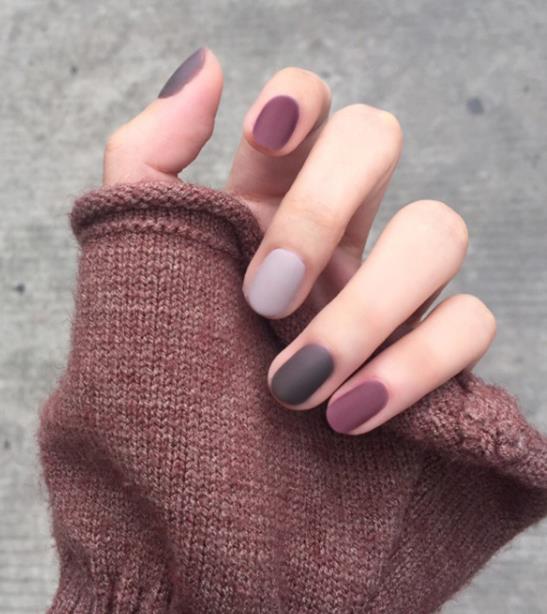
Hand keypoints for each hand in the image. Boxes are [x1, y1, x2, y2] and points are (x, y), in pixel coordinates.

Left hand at [104, 47, 495, 435]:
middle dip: (325, 206)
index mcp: (267, 199)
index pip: (309, 104)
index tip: (266, 142)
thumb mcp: (136, 256)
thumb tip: (207, 66)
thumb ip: (149, 156)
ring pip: (438, 230)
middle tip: (264, 296)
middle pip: (380, 138)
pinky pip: (471, 324)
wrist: (190, 485)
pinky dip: (415, 366)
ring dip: (366, 306)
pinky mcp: (432, 354)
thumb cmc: (161, 369)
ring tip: (296, 384)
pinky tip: (348, 414)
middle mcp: (338, 230)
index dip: (300, 104)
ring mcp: (390, 289)